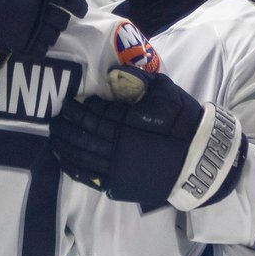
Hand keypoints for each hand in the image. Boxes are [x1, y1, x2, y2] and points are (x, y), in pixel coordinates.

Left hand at [49, 66, 246, 210]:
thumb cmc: (184, 124)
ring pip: (80, 155)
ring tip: (54, 136)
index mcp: (125, 124)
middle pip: (81, 134)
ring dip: (64, 144)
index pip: (93, 115)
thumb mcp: (166, 93)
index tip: (70, 103)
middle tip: (54, 117)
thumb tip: (114, 71)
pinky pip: (88, 176)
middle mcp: (116, 147)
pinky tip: (63, 159)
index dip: (80, 109)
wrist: (200, 160)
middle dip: (65, 125)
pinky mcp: (118, 184)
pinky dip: (72, 167)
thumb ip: (139, 80)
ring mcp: (115, 169)